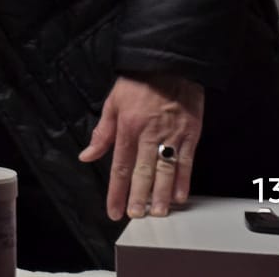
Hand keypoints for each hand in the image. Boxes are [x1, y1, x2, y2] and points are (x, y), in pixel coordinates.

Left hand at [78, 73, 205, 219]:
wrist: (170, 62)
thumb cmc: (139, 81)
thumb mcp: (113, 102)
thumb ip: (102, 133)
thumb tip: (87, 155)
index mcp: (127, 127)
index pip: (119, 166)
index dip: (116, 191)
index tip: (114, 210)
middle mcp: (149, 134)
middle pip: (142, 172)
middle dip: (138, 197)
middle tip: (136, 215)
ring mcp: (172, 135)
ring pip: (165, 170)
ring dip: (161, 194)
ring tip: (158, 212)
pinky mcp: (191, 133)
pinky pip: (187, 161)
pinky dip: (183, 180)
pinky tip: (179, 195)